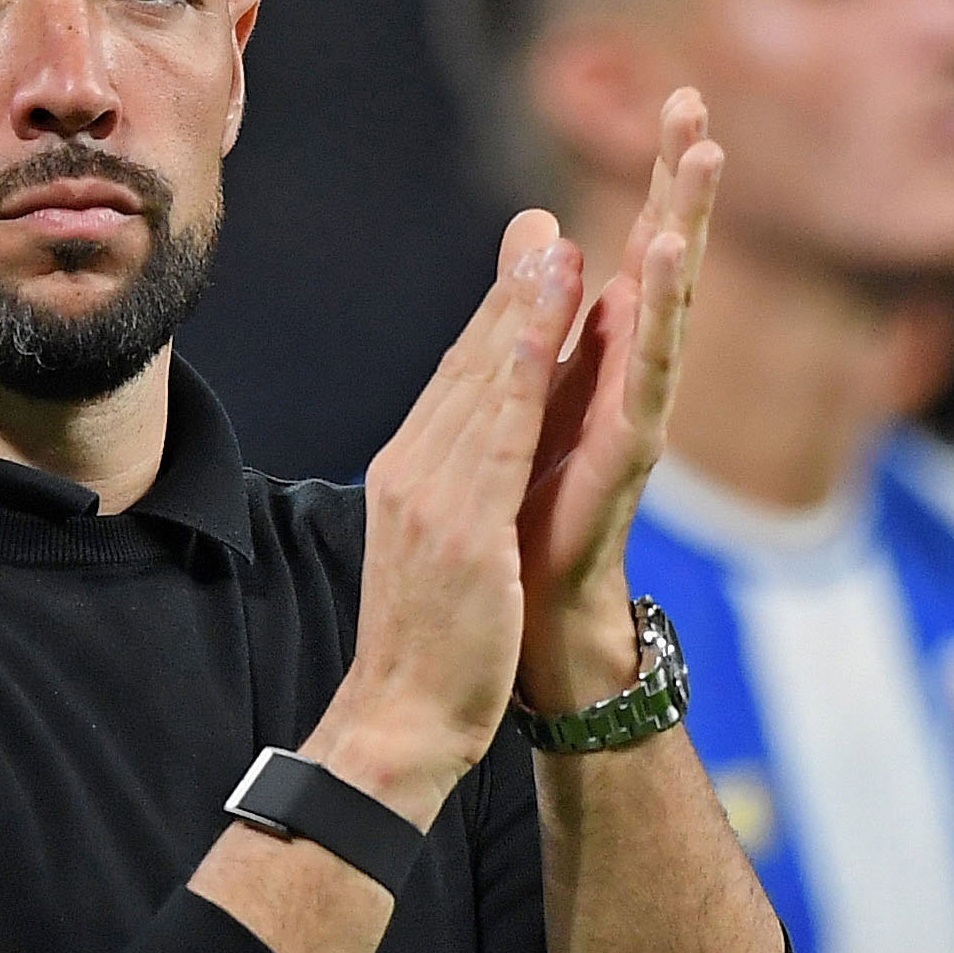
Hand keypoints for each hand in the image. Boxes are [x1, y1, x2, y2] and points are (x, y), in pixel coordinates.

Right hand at [314, 219, 589, 822]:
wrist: (394, 726)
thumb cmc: (426, 652)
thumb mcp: (436, 556)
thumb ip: (449, 497)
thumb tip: (459, 465)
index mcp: (408, 478)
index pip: (458, 386)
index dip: (496, 321)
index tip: (531, 266)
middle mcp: (412, 473)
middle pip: (467, 370)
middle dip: (510, 295)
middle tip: (546, 226)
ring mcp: (431, 497)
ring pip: (482, 387)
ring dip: (522, 311)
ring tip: (559, 250)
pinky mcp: (459, 527)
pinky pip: (498, 434)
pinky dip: (524, 374)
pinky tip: (553, 335)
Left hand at [515, 89, 721, 711]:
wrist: (531, 625)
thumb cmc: (532, 517)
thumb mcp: (528, 395)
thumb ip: (541, 314)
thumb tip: (544, 226)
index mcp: (604, 357)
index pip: (638, 251)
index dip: (659, 179)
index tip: (680, 97)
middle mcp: (631, 380)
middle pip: (665, 265)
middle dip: (682, 187)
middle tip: (700, 106)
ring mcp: (634, 420)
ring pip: (667, 313)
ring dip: (681, 235)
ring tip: (699, 165)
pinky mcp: (623, 465)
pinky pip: (642, 386)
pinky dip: (651, 327)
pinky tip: (658, 271)